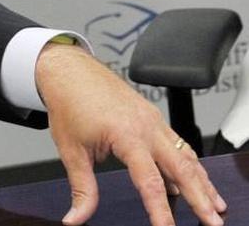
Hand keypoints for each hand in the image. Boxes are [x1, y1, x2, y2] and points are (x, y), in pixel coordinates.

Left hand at [35, 43, 226, 225]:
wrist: (68, 71)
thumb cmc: (69, 105)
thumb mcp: (71, 151)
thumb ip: (82, 189)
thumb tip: (76, 217)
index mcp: (126, 135)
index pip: (149, 181)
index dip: (160, 210)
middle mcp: (146, 127)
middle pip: (182, 168)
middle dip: (200, 197)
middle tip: (212, 221)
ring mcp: (153, 120)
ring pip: (186, 154)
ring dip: (202, 181)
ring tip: (214, 204)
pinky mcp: (153, 117)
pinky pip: (178, 143)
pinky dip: (190, 163)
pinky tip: (193, 180)